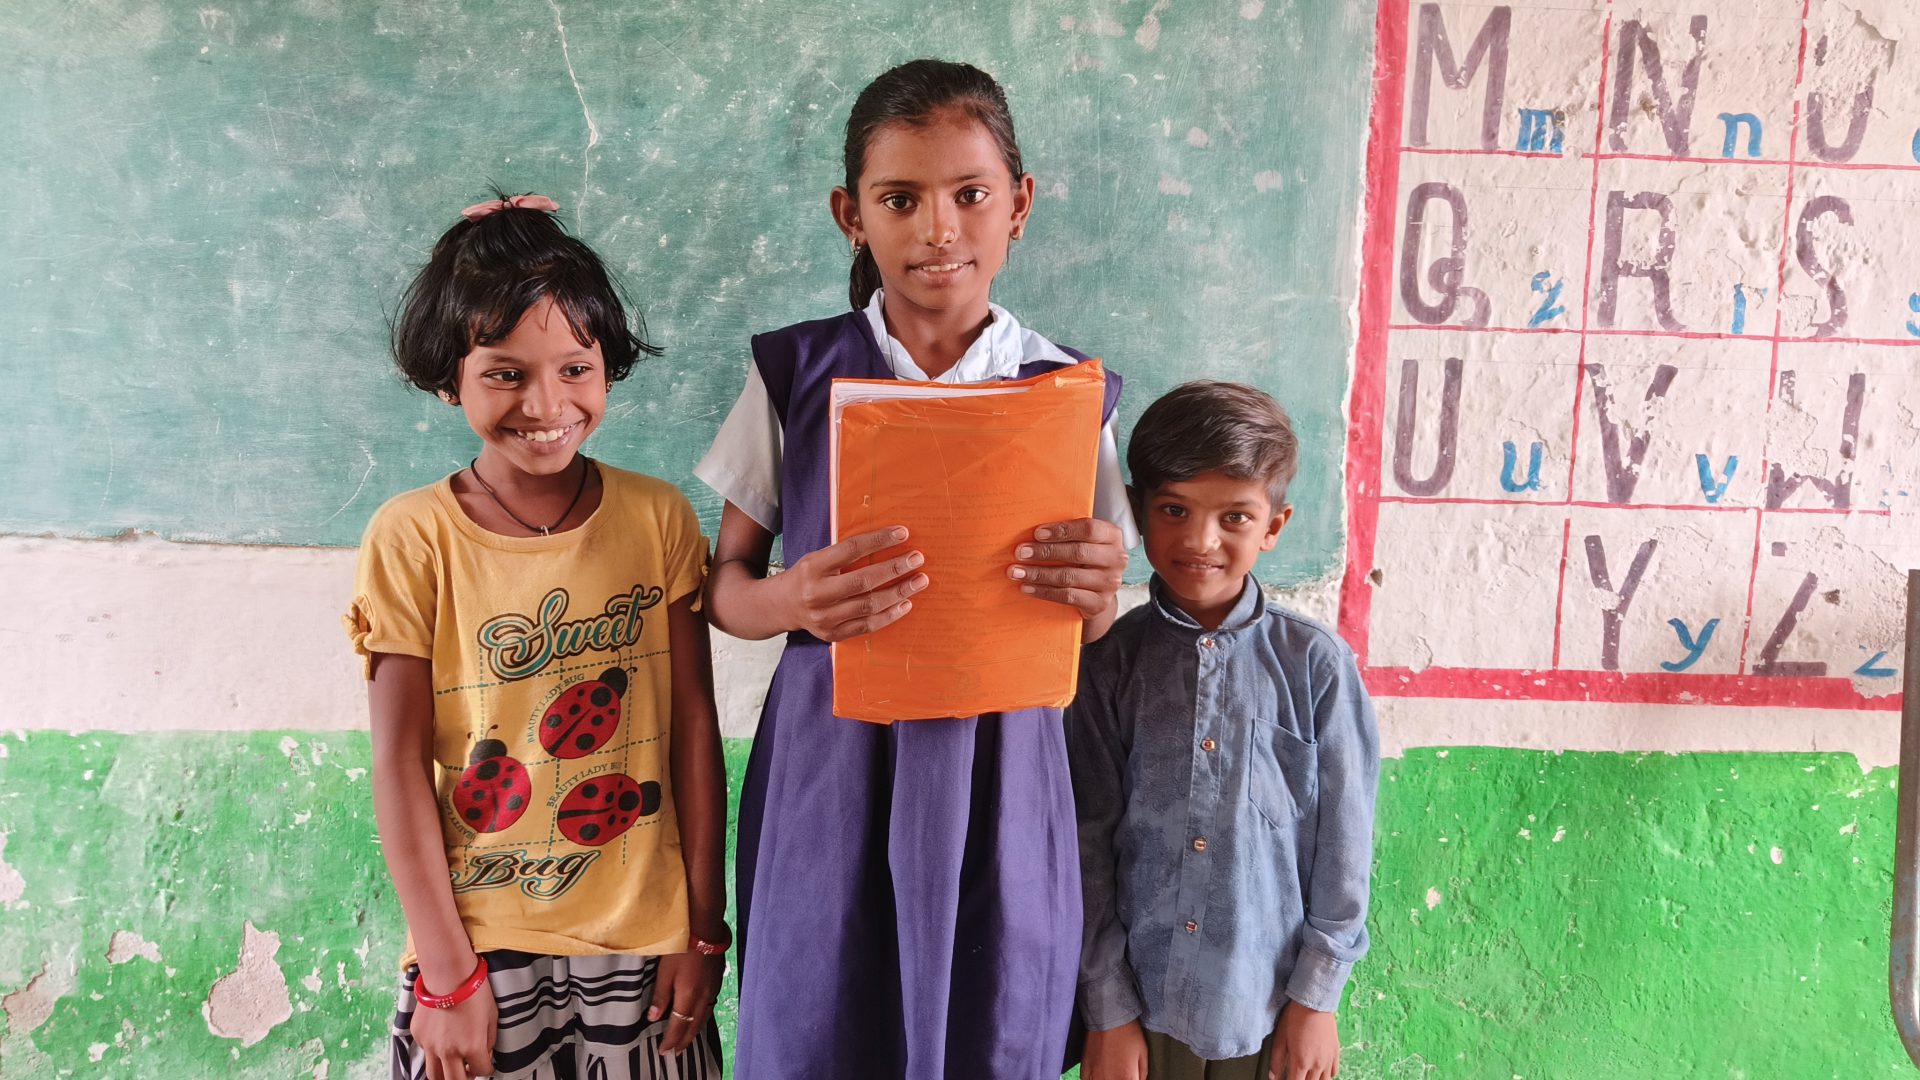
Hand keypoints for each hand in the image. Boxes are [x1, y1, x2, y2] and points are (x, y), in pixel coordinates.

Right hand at [410, 976, 496, 1079]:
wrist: (448, 974)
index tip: (486, 1064)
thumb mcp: (492, 1016)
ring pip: (434, 1076)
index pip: (482, 1071)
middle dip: (465, 1079)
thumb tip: (484, 1053)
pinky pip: (426, 1053)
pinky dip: (434, 1053)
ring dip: (445, 1075)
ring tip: (453, 1067)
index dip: (487, 1068)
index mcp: (472, 1047)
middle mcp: (449, 1051)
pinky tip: (442, 1040)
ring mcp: (430, 1045)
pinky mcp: (418, 1036)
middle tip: (469, 1072)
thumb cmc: (475, 991)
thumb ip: (489, 1040)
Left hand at [647, 951, 722, 1054]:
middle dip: (684, 1041)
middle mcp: (703, 997)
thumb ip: (661, 995)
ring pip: (704, 1018)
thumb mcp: (665, 971)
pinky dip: (702, 1018)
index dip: (671, 1040)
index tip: (664, 1051)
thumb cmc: (682, 948)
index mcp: (688, 997)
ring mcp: (712, 989)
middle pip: (694, 1026)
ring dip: (695, 1031)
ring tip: (688, 1040)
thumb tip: (654, 1018)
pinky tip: (700, 1017)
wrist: (706, 929)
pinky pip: (710, 1008)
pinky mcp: (716, 981)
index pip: (679, 1026)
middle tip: (677, 1053)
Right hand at [780, 526, 927, 641]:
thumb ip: (845, 553)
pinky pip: (868, 626)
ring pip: (869, 605)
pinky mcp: (832, 634)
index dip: (879, 540)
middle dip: (895, 568)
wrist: (781, 606)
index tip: (903, 534)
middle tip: (917, 559)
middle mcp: (817, 593)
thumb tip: (887, 540)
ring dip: (899, 592)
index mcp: (813, 567)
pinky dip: (890, 615)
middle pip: (863, 580)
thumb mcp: (817, 557)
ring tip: (919, 581)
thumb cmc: (807, 576)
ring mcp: (824, 617)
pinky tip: (906, 604)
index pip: (851, 549)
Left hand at [1009, 517, 1126, 619]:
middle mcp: (1116, 558)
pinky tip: (1027, 588)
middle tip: (1020, 552)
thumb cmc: (1085, 558)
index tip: (1037, 533)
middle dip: (1045, 552)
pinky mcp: (1099, 603)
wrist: (1098, 592)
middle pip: (1077, 552)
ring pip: (1069, 576)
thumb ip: (1067, 534)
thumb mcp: (1084, 541)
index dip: (1061, 530)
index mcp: (1112, 535)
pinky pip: (1067, 596)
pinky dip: (1044, 591)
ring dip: (1038, 574)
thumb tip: (1028, 529)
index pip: (1088, 529)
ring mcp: (1110, 583)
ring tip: (1016, 572)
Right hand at [1082, 1018, 1148, 1079]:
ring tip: (1112, 1072)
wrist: (1108, 1016)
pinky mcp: (1084, 1069)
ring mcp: (1095, 1076)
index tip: (1131, 1075)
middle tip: (1122, 1070)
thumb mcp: (1143, 1053)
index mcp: (1126, 1078)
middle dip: (1120, 1078)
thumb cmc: (1128, 1033)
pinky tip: (1099, 1075)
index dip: (1132, 1079)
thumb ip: (1142, 1073)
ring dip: (1107, 1079)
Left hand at [1271, 1001, 1339, 1079]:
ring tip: (1307, 1075)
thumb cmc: (1295, 1018)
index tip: (1286, 1079)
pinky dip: (1326, 1075)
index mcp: (1300, 1062)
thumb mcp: (1280, 1039)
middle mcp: (1316, 1064)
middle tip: (1295, 1075)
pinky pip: (1333, 1072)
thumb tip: (1273, 1077)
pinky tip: (1319, 1070)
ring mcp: (1328, 1059)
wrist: (1314, 1004)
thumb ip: (1276, 1061)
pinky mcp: (1336, 1053)